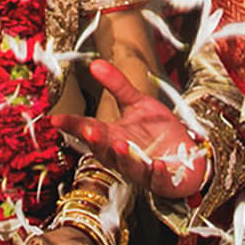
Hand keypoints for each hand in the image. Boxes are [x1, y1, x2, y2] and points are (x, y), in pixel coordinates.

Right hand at [54, 60, 207, 200]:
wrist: (188, 156)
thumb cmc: (158, 132)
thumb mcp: (138, 103)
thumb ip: (117, 85)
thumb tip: (94, 63)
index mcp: (114, 136)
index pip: (89, 130)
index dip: (72, 126)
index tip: (56, 120)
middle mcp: (123, 155)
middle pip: (105, 151)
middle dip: (97, 142)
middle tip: (88, 130)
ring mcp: (142, 169)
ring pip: (128, 167)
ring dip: (124, 157)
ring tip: (120, 144)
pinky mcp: (163, 181)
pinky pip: (157, 179)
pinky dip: (156, 173)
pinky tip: (157, 165)